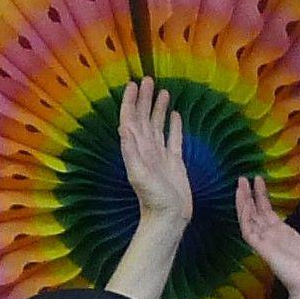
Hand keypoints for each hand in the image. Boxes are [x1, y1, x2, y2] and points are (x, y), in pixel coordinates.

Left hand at [117, 79, 194, 232]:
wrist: (168, 219)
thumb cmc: (153, 199)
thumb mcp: (139, 174)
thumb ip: (130, 151)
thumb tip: (124, 126)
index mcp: (137, 149)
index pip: (131, 119)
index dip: (131, 101)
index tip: (133, 84)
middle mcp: (147, 149)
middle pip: (144, 118)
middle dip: (145, 99)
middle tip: (148, 80)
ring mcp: (161, 155)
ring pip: (158, 125)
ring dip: (158, 108)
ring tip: (163, 91)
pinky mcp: (175, 162)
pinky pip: (174, 139)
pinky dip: (174, 126)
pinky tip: (176, 114)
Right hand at [232, 179, 299, 298]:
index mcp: (286, 237)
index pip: (269, 215)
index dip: (263, 198)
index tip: (259, 181)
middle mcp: (273, 239)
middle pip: (256, 215)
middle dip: (249, 197)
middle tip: (243, 178)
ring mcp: (266, 243)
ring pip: (249, 220)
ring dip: (243, 201)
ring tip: (240, 183)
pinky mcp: (262, 248)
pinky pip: (248, 230)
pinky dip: (244, 215)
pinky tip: (243, 200)